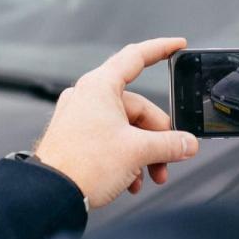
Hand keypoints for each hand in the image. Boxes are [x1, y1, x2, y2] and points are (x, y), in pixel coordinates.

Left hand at [34, 38, 200, 209]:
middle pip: (137, 108)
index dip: (161, 49)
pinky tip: (131, 180)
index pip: (136, 57)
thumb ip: (169, 144)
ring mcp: (79, 116)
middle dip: (157, 137)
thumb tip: (188, 143)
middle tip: (169, 158)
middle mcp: (88, 96)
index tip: (178, 45)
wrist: (50, 194)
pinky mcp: (75, 136)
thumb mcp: (138, 152)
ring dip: (143, 153)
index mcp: (100, 86)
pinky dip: (126, 158)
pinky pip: (110, 139)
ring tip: (151, 176)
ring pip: (125, 127)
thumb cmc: (83, 165)